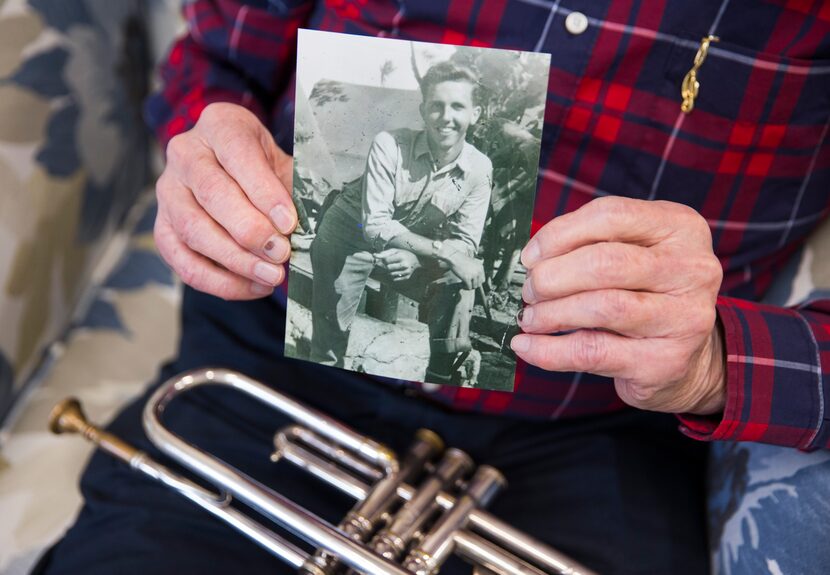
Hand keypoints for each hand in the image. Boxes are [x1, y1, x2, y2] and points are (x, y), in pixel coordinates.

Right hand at [154, 103, 295, 299]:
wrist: (233, 169)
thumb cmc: (264, 167)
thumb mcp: (282, 163)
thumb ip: (292, 189)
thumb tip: (307, 228)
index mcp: (220, 125)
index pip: (238, 155)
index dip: (264, 192)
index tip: (288, 222)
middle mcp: (186, 153)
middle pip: (212, 194)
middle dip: (250, 230)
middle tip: (281, 253)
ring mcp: (168, 191)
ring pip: (194, 230)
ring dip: (236, 260)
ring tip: (271, 275)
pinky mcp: (162, 227)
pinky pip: (183, 261)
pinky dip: (219, 281)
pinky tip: (252, 286)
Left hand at [376, 248, 419, 280]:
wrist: (416, 260)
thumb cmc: (403, 254)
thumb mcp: (394, 251)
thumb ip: (384, 253)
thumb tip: (373, 255)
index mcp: (401, 256)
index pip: (386, 261)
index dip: (384, 260)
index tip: (386, 259)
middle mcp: (404, 265)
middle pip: (388, 268)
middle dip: (387, 266)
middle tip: (390, 263)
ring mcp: (406, 272)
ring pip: (391, 274)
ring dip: (390, 271)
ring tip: (394, 267)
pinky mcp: (407, 277)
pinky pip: (395, 278)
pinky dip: (394, 275)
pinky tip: (397, 271)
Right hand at [448, 253, 484, 289]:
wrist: (455, 258)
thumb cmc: (461, 260)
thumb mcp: (473, 264)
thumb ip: (476, 271)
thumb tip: (476, 281)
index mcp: (480, 268)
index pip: (483, 280)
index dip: (477, 282)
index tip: (472, 282)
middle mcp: (478, 271)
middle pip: (479, 284)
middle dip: (473, 285)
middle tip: (468, 284)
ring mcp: (473, 275)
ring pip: (474, 286)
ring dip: (469, 287)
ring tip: (464, 284)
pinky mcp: (466, 278)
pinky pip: (469, 287)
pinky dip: (465, 287)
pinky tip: (462, 285)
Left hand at [511, 197, 725, 415]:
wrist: (685, 358)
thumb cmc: (644, 294)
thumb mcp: (631, 255)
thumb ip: (589, 246)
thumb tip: (530, 259)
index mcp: (680, 228)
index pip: (612, 215)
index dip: (559, 234)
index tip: (530, 256)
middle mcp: (692, 269)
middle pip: (605, 262)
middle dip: (552, 277)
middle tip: (528, 291)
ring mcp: (684, 317)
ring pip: (602, 307)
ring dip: (551, 313)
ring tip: (529, 318)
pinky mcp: (666, 361)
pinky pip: (593, 352)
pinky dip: (549, 350)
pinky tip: (526, 345)